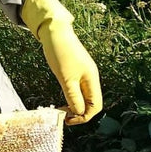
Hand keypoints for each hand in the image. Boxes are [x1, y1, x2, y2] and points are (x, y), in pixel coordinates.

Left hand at [21, 0, 102, 124]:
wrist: (54, 31)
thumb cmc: (60, 53)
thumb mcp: (66, 78)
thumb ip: (73, 96)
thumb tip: (79, 112)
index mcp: (92, 79)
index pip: (96, 106)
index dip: (84, 116)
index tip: (68, 120)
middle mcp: (90, 77)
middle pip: (91, 102)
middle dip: (79, 112)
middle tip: (62, 115)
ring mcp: (83, 73)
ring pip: (83, 95)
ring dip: (73, 104)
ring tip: (59, 108)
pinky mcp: (74, 69)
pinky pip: (76, 88)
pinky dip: (69, 95)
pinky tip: (60, 96)